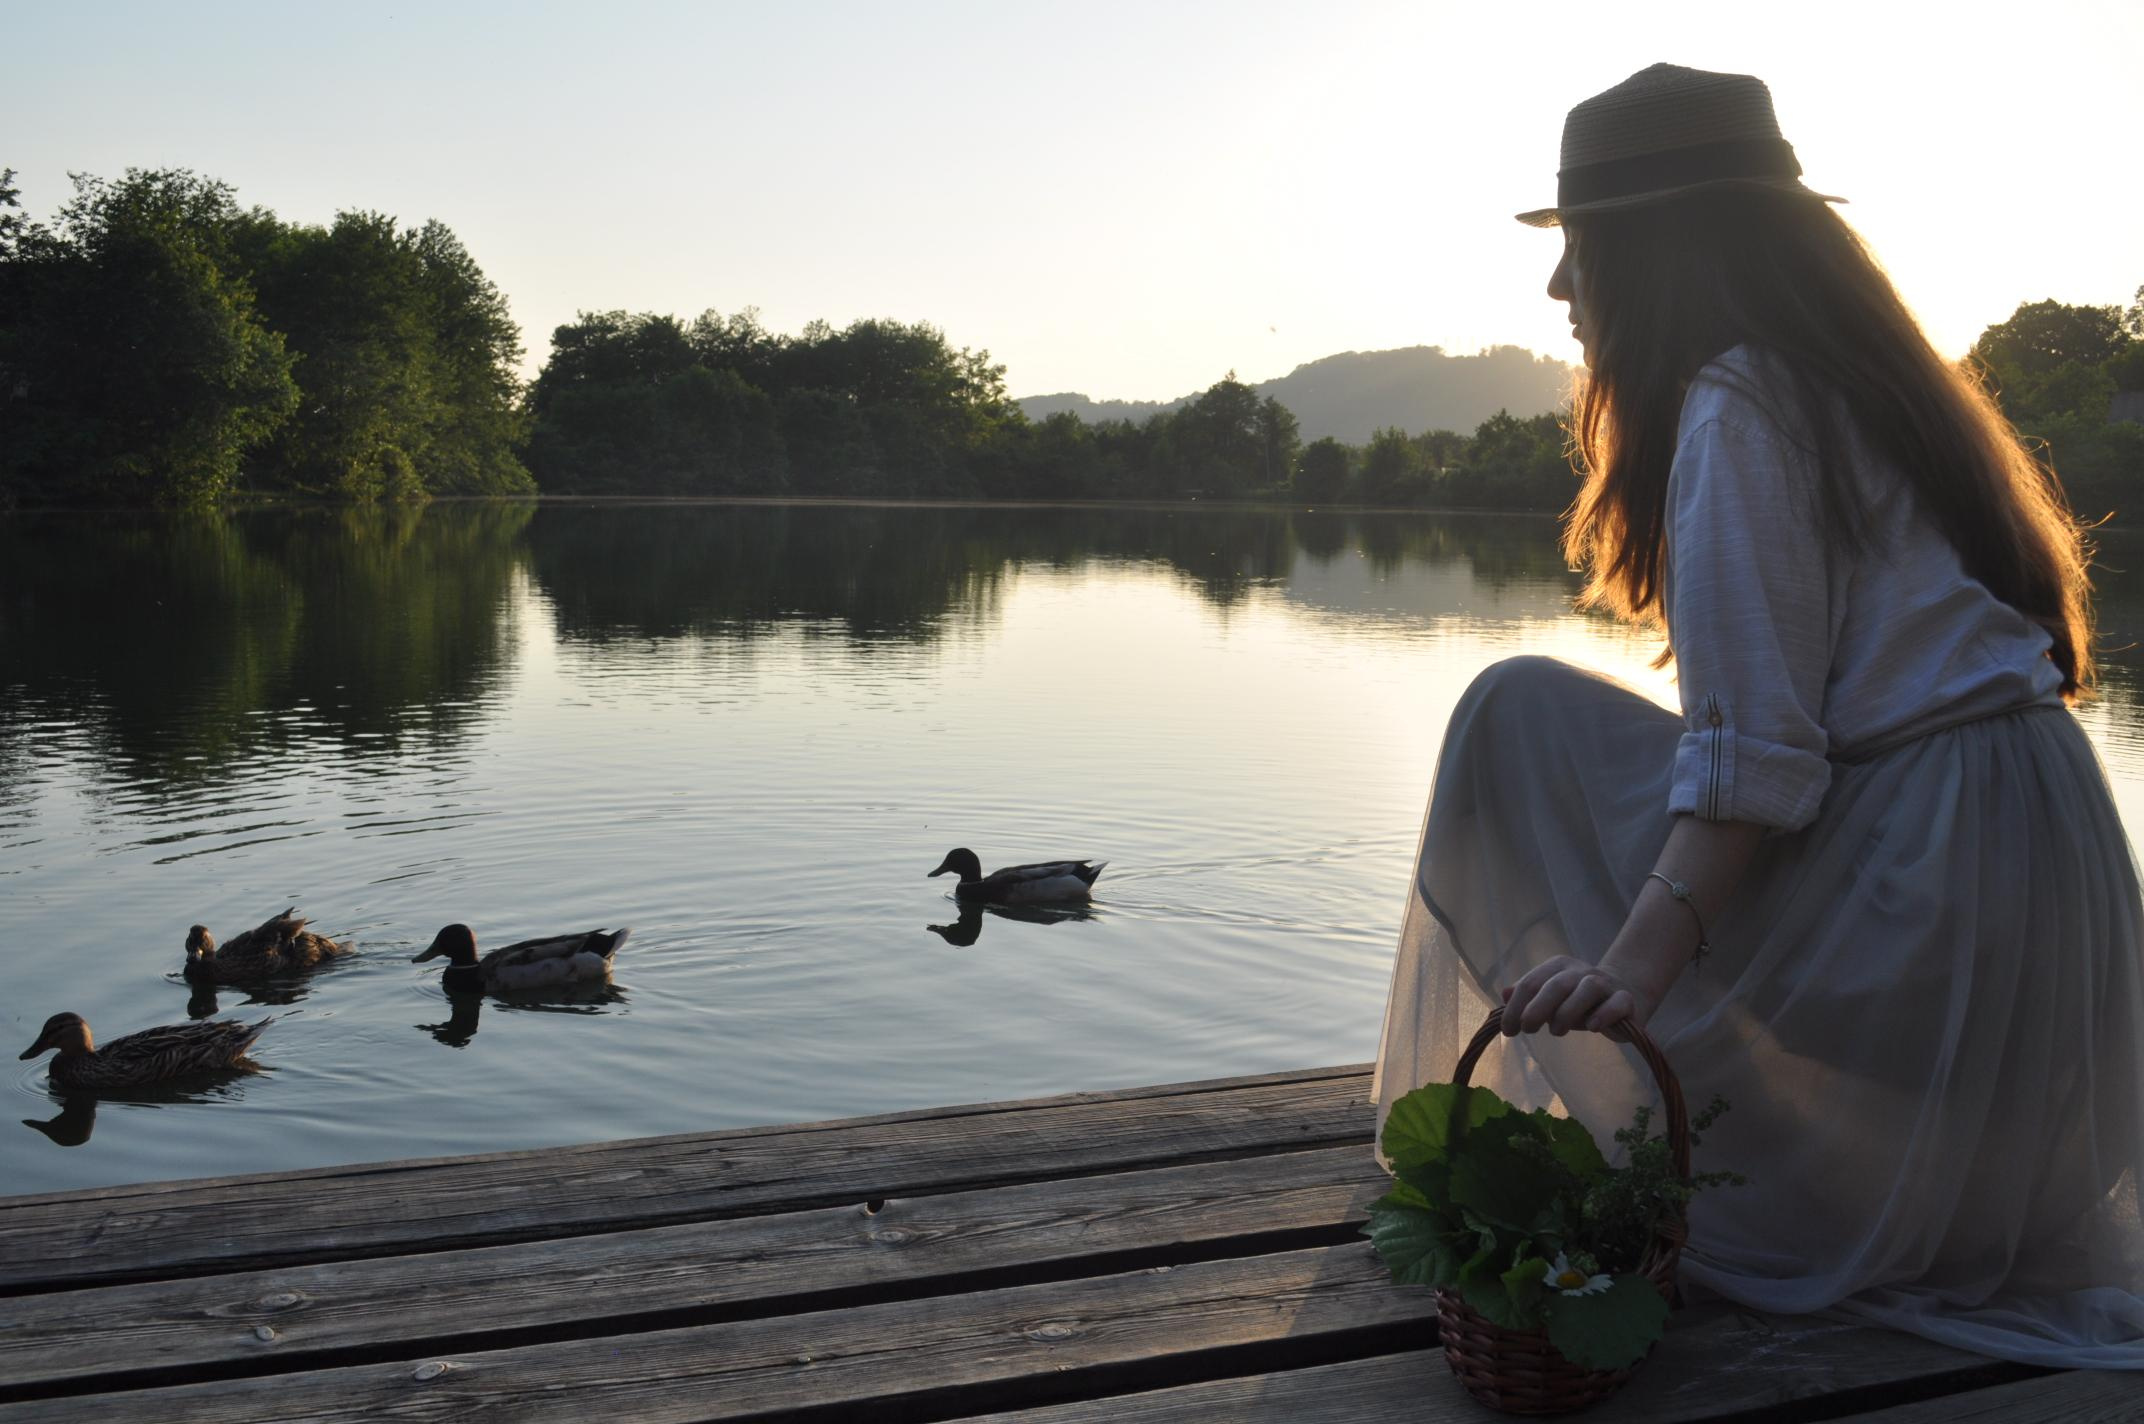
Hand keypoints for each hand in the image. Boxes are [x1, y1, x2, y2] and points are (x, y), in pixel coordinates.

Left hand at [1500, 956, 1651, 1037]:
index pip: (1531, 983)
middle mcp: (1581, 971)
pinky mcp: (1626, 999)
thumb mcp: (1550, 998)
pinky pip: (1616, 1003)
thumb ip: (1527, 995)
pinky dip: (1604, 1015)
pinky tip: (1592, 1027)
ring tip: (1557, 1031)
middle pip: (1557, 985)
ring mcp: (1606, 983)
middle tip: (1527, 1030)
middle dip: (1537, 1009)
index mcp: (1558, 967)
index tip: (1508, 1030)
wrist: (1624, 994)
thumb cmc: (1579, 1001)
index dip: (1515, 1007)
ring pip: (1588, 989)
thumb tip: (1504, 994)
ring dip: (1568, 1012)